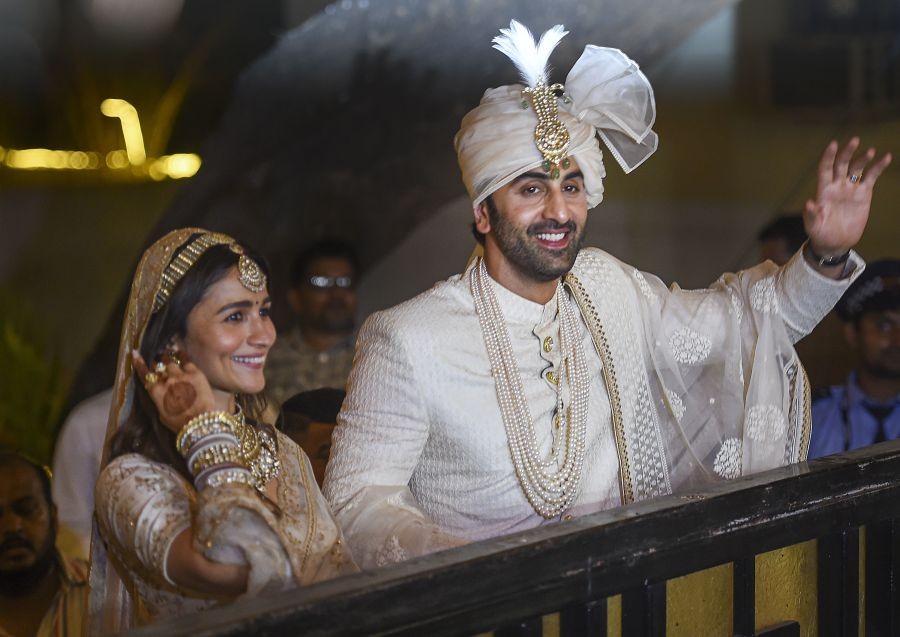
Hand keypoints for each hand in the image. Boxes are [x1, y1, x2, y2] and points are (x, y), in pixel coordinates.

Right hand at [133, 350, 216, 433]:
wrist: (199, 422)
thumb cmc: (179, 423)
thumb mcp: (162, 414)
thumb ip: (159, 400)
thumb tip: (161, 393)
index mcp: (156, 391)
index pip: (144, 374)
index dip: (139, 363)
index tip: (136, 354)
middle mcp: (166, 381)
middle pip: (158, 367)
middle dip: (157, 363)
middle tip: (158, 359)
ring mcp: (181, 375)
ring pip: (170, 362)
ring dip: (168, 358)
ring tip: (168, 353)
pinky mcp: (195, 373)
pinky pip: (186, 360)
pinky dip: (181, 356)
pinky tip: (180, 353)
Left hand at [804, 137, 891, 257]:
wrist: (836, 243)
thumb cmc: (820, 234)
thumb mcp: (813, 226)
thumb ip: (811, 214)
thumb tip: (809, 203)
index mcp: (823, 190)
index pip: (825, 168)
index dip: (829, 156)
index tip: (833, 144)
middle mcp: (837, 186)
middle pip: (841, 164)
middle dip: (847, 152)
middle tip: (854, 141)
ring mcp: (851, 188)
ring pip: (857, 168)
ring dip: (862, 158)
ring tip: (870, 151)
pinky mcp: (864, 194)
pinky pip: (872, 177)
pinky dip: (878, 167)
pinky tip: (886, 157)